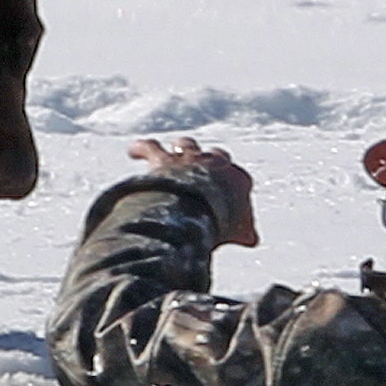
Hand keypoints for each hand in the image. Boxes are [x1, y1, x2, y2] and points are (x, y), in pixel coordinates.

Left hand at [127, 136, 259, 246]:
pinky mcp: (163, 159)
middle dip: (211, 160)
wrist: (195, 207)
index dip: (235, 184)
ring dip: (180, 149)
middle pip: (216, 155)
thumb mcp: (238, 230)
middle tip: (204, 167)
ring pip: (186, 145)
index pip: (240, 178)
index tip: (231, 191)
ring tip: (171, 154)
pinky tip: (133, 152)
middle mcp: (213, 162)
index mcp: (236, 178)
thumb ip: (242, 233)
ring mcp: (187, 158)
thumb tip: (252, 241)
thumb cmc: (220, 220)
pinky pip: (150, 147)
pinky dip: (140, 149)